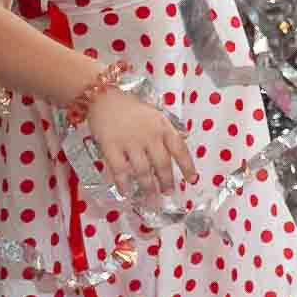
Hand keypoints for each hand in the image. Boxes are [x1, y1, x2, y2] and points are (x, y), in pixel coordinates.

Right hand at [87, 81, 198, 200]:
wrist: (105, 97)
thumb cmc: (132, 108)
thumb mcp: (156, 115)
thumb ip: (167, 131)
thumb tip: (180, 147)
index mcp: (163, 127)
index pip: (180, 149)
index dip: (187, 166)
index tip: (192, 180)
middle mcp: (149, 136)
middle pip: (162, 164)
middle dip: (166, 181)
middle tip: (168, 193)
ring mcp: (130, 143)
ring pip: (143, 170)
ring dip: (148, 187)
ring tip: (152, 198)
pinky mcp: (111, 148)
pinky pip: (119, 170)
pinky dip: (123, 184)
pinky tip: (127, 193)